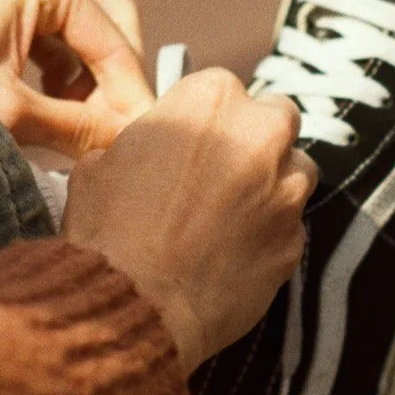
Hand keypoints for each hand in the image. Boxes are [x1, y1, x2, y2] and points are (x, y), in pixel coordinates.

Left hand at [0, 0, 152, 156]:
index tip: (149, 137)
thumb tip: (132, 142)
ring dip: (86, 82)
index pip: (111, 36)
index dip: (132, 92)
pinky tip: (51, 114)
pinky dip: (58, 73)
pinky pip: (47, 32)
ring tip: (81, 133)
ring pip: (77, 31)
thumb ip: (81, 127)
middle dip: (111, 82)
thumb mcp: (12, 115)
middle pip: (104, 22)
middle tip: (118, 135)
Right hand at [62, 70, 317, 372]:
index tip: (194, 142)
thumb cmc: (109, 231)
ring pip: (296, 173)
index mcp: (211, 99)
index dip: (208, 118)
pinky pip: (289, 229)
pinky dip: (269, 237)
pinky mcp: (296, 242)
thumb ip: (139, 143)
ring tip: (230, 218)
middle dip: (256, 140)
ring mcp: (286, 191)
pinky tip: (232, 258)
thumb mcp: (99, 163)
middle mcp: (261, 135)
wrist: (134, 306)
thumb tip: (145, 154)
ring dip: (272, 187)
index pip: (223, 89)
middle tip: (222, 173)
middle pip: (276, 120)